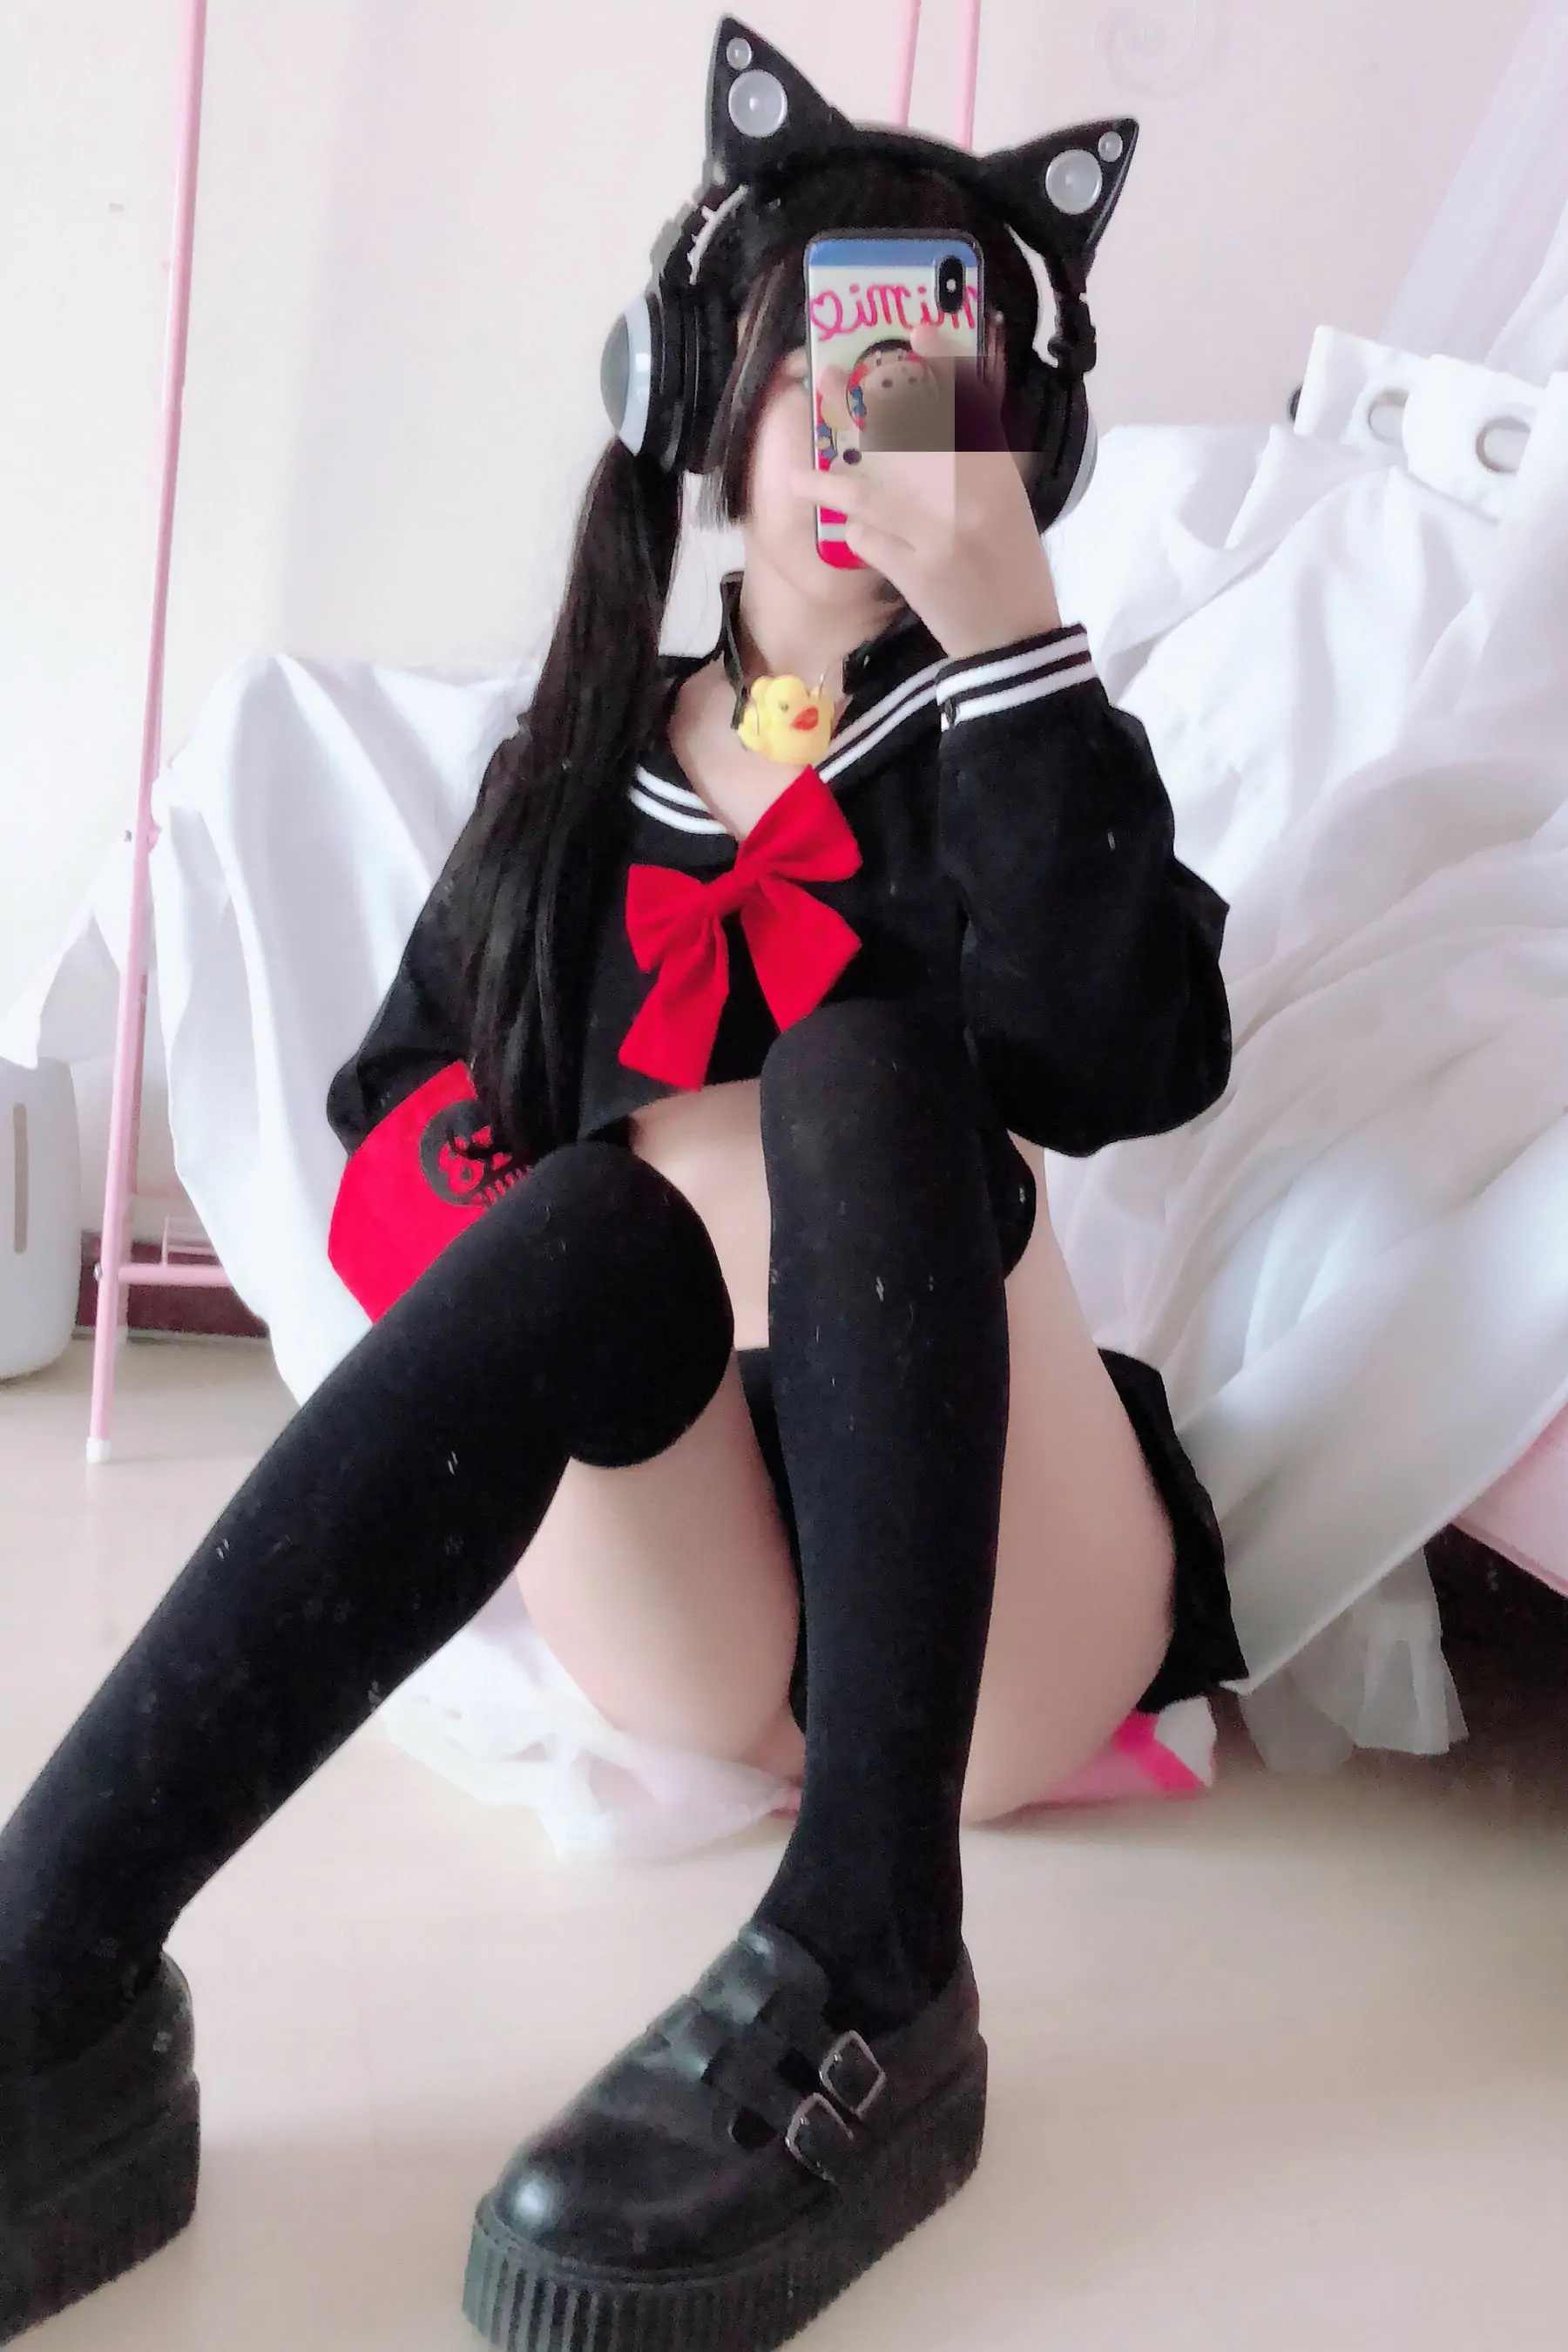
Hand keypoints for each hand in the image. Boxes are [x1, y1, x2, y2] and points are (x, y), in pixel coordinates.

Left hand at [792, 325, 1061, 659]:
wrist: (1012, 640)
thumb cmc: (1012, 564)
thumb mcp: (1006, 500)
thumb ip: (978, 452)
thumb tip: (945, 395)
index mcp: (998, 477)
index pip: (967, 409)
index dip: (942, 366)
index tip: (919, 328)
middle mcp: (966, 500)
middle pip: (907, 442)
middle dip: (864, 409)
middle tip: (829, 377)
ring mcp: (934, 537)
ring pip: (872, 493)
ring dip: (831, 480)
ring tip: (798, 473)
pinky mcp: (911, 572)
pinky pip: (869, 539)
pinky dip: (858, 532)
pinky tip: (855, 531)